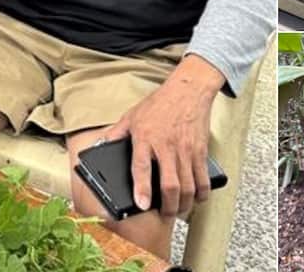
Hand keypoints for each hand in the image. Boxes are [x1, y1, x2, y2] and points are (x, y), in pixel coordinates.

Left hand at [102, 55, 224, 217]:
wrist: (188, 89)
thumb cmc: (159, 103)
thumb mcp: (131, 116)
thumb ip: (115, 133)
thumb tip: (101, 146)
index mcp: (145, 137)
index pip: (142, 167)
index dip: (142, 189)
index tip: (142, 205)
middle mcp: (166, 145)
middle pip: (170, 184)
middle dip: (168, 206)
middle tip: (165, 214)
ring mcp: (185, 149)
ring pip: (188, 185)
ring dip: (184, 203)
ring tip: (178, 210)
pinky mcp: (200, 150)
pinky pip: (203, 177)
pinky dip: (201, 192)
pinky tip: (196, 198)